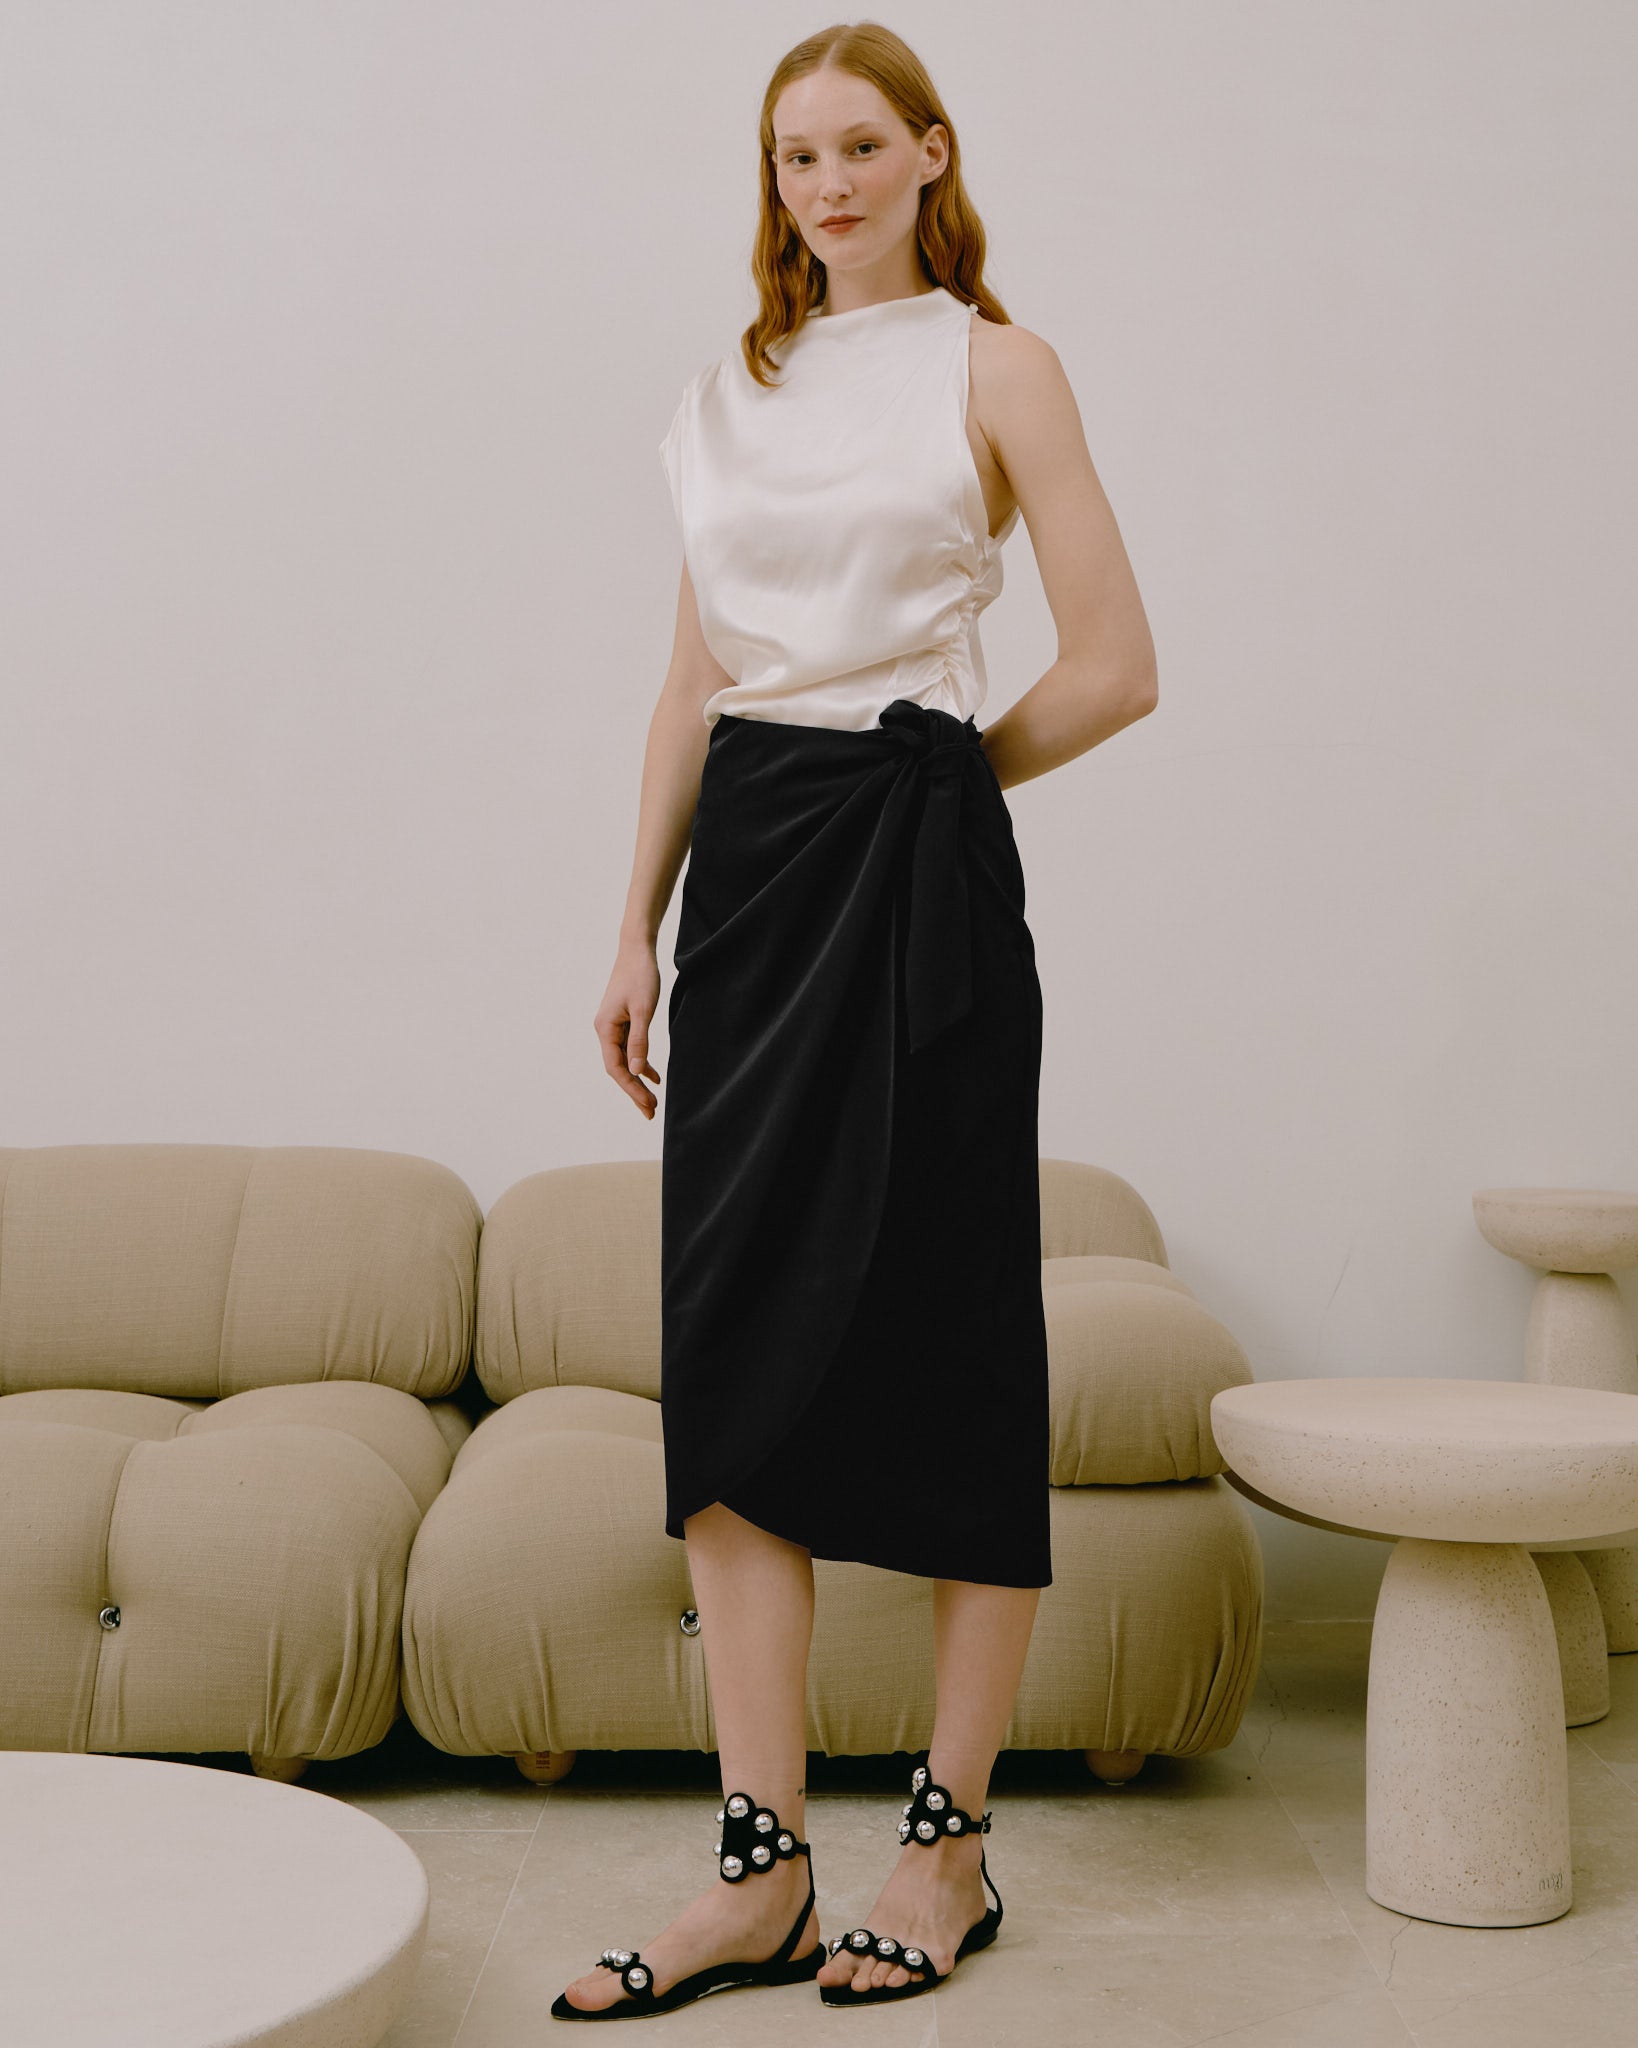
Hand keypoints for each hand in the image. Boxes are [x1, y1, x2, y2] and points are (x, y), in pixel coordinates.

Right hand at [595, 939, 662, 1118]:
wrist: (636, 950)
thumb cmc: (640, 976)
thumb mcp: (643, 1009)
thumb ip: (640, 1041)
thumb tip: (638, 1071)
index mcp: (605, 1029)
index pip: (616, 1068)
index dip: (631, 1088)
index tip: (647, 1104)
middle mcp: (604, 1030)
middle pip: (619, 1069)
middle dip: (634, 1091)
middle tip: (650, 1113)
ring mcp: (612, 1026)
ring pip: (625, 1061)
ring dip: (638, 1081)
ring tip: (652, 1101)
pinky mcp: (622, 1021)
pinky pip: (630, 1049)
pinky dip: (641, 1063)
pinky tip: (653, 1075)